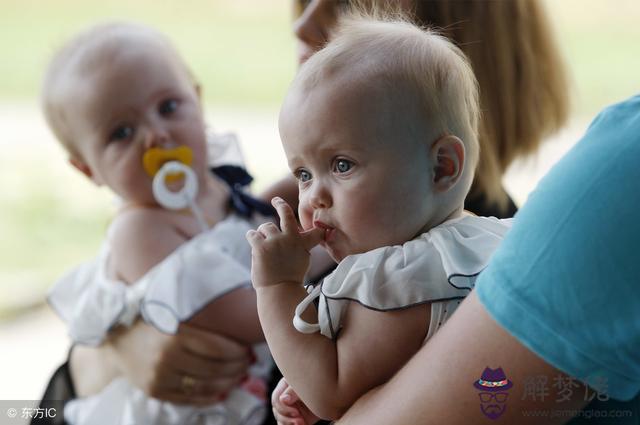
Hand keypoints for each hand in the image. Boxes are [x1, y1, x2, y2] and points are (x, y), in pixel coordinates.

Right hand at [108, 321, 250, 404]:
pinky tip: (222, 392)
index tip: (248, 350)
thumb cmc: (153, 322)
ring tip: (239, 377)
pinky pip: (189, 399)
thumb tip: (238, 329)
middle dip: (237, 368)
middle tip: (248, 364)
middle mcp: (167, 358)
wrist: (118, 340)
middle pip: (214, 369)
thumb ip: (202, 322)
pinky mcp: (155, 391)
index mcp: (176, 335)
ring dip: (227, 383)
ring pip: (204, 386)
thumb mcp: (175, 315)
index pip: (217, 348)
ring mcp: (160, 377)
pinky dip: (209, 397)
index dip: (237, 352)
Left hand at [246, 197, 323, 287]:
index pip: (315, 231)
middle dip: (280, 204)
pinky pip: (252, 234)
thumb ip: (301, 245)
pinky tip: (254, 245)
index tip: (323, 226)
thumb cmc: (289, 278)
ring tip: (265, 247)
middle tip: (276, 200)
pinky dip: (252, 238)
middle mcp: (290, 238)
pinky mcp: (260, 246)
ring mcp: (275, 241)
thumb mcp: (302, 261)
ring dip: (263, 235)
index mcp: (302, 243)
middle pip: (285, 213)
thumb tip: (300, 233)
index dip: (319, 228)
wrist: (278, 291)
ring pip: (265, 227)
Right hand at [272, 378, 319, 424]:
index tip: (297, 412)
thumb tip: (283, 399)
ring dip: (288, 424)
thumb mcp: (306, 385)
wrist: (330, 395)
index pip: (276, 399)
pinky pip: (286, 424)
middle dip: (287, 418)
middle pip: (277, 410)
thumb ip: (293, 391)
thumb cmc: (318, 385)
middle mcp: (285, 397)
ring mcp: (289, 408)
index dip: (283, 408)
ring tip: (301, 423)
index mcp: (285, 386)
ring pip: (280, 419)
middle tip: (300, 421)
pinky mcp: (295, 418)